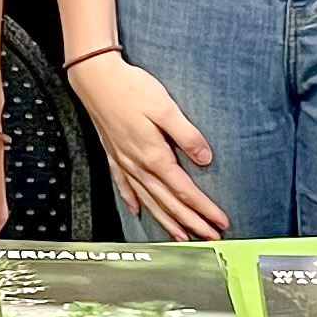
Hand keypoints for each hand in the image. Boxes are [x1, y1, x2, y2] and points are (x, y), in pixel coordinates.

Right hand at [71, 54, 227, 239]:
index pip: (185, 192)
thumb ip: (187, 136)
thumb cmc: (131, 89)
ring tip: (181, 236)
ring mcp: (124, 163)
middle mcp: (138, 166)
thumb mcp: (166, 108)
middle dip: (191, 223)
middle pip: (169, 204)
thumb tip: (205, 158)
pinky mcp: (114, 156)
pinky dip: (133, 202)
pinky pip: (124, 187)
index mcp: (154, 156)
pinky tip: (137, 212)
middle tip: (209, 236)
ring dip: (167, 222)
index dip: (204, 210)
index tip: (219, 222)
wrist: (96, 79)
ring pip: (149, 201)